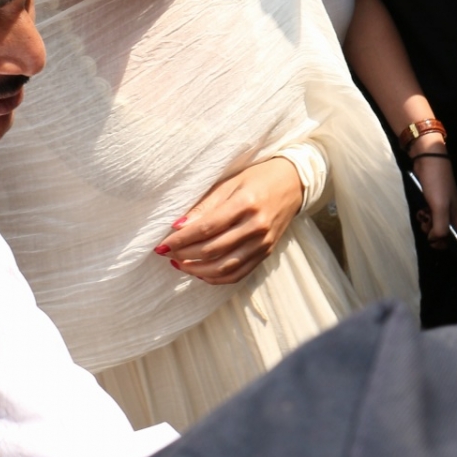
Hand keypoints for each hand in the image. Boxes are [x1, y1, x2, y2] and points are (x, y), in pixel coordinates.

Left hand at [157, 157, 303, 283]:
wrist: (294, 183)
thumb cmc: (257, 178)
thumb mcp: (230, 183)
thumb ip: (205, 206)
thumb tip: (178, 226)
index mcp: (246, 204)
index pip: (206, 228)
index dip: (182, 239)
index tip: (162, 243)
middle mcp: (256, 226)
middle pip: (213, 249)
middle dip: (184, 254)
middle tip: (166, 252)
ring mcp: (263, 243)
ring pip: (224, 267)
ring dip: (197, 270)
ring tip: (179, 263)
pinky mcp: (266, 253)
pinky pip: (238, 273)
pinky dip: (216, 278)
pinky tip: (201, 273)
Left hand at [410, 152, 456, 281]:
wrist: (428, 159)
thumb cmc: (436, 182)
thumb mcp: (439, 207)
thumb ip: (439, 227)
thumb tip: (435, 241)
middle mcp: (454, 218)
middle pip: (448, 241)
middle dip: (437, 240)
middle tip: (429, 228)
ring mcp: (443, 212)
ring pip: (436, 232)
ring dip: (427, 228)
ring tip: (423, 213)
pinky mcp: (433, 206)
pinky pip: (429, 222)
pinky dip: (423, 219)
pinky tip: (420, 210)